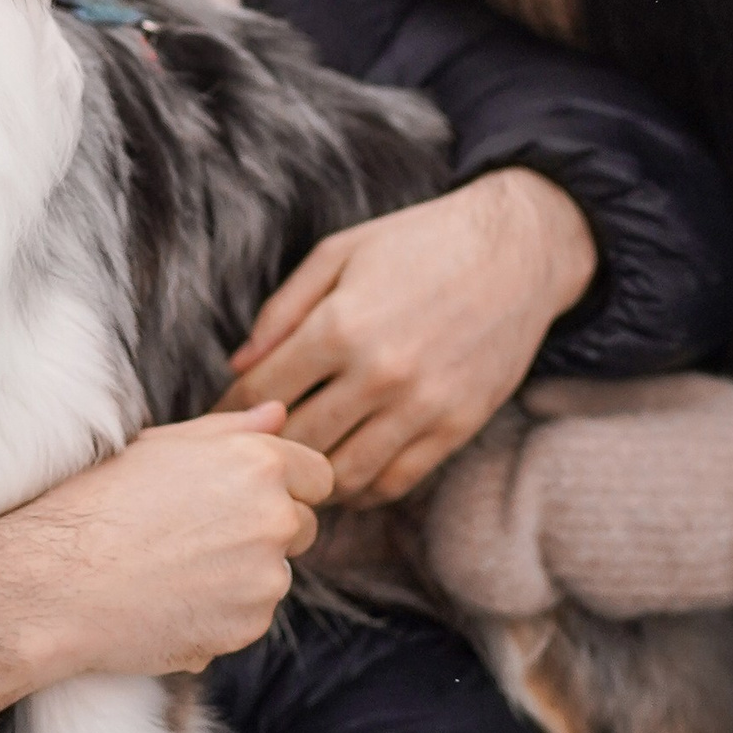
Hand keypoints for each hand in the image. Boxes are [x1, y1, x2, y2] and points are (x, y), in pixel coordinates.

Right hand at [0, 406, 331, 730]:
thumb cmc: (97, 502)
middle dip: (267, 531)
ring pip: (274, 576)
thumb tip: (278, 416)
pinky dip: (219, 614)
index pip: (318, 475)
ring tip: (173, 568)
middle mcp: (274, 518)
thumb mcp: (163, 446)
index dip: (286, 485)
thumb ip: (232, 431)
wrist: (54, 581)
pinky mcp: (246, 628)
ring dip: (242, 576)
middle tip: (199, 535)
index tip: (245, 498)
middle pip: (304, 527)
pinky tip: (168, 600)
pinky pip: (248, 617)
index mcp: (258, 463)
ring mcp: (265, 579)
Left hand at [224, 172, 597, 507]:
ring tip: (294, 468)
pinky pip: (396, 482)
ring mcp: (422, 406)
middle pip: (297, 441)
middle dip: (265, 449)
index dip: (229, 413)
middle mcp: (380, 372)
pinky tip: (344, 473)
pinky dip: (362, 490)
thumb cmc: (419, 243)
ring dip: (311, 478)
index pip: (263, 393)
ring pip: (343, 474)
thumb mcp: (340, 253)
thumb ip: (283, 310)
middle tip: (248, 453)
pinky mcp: (457, 427)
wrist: (517, 251)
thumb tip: (238, 367)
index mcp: (341, 325)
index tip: (216, 422)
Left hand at [420, 372, 732, 620]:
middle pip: (498, 526)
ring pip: (536, 558)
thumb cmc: (726, 434)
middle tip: (548, 486)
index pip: (482, 476)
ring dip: (550, 538)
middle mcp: (555, 525)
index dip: (489, 471)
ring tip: (601, 503)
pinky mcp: (619, 604)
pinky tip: (631, 531)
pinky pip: (578, 582)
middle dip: (510, 512)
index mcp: (553, 459)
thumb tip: (531, 398)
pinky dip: (588, 562)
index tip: (511, 457)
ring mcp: (584, 572)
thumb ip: (581, 400)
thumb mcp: (650, 394)